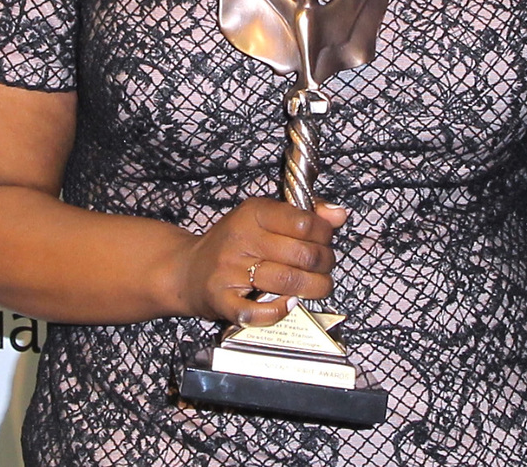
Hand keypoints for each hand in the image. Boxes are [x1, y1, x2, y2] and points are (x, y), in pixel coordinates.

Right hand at [169, 199, 347, 325]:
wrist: (187, 270)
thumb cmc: (232, 243)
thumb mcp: (263, 217)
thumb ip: (304, 213)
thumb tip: (339, 214)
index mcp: (253, 213)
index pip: (304, 222)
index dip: (325, 235)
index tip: (325, 241)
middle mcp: (241, 240)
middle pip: (302, 255)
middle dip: (325, 264)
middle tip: (325, 267)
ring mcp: (230, 271)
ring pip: (288, 282)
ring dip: (313, 289)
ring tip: (316, 286)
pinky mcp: (222, 300)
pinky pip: (258, 312)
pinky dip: (279, 312)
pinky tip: (288, 304)